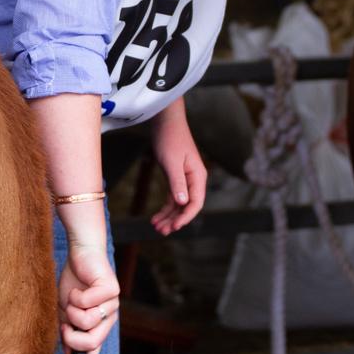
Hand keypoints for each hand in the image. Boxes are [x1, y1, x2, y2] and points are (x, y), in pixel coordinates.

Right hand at [58, 243, 119, 353]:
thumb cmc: (74, 282)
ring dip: (72, 311)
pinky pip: (87, 303)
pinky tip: (79, 287)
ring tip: (73, 299)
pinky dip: (75, 296)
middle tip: (65, 324)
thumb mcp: (66, 311)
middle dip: (72, 336)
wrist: (80, 254)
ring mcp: (113, 303)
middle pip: (92, 342)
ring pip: (88, 322)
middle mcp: (109, 317)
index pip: (95, 351)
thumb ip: (68, 331)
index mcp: (99, 325)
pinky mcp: (112, 289)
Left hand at [150, 98, 206, 235]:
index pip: (196, 203)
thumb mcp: (171, 161)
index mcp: (197, 176)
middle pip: (187, 206)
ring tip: (156, 227)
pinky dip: (165, 208)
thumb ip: (177, 182)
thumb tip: (183, 203)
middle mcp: (194, 180)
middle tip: (161, 232)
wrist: (165, 121)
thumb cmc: (169, 138)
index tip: (174, 227)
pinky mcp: (176, 177)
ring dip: (169, 216)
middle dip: (175, 220)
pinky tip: (156, 217)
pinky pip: (173, 197)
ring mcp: (185, 179)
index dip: (186, 217)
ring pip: (179, 204)